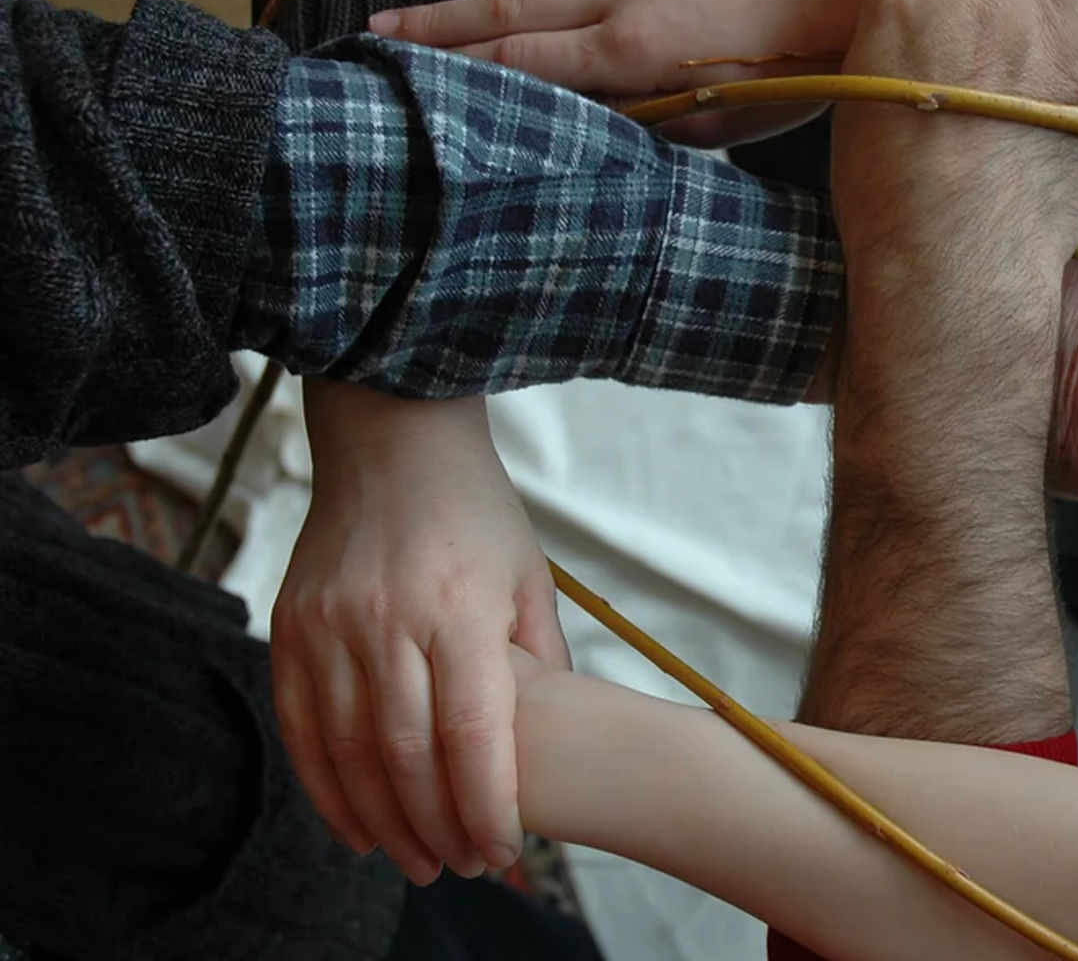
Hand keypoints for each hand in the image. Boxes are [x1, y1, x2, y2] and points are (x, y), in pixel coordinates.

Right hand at [270, 385, 569, 885]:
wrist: (393, 442)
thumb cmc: (478, 514)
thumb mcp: (530, 579)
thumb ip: (540, 661)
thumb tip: (553, 743)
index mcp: (460, 608)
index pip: (472, 732)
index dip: (485, 804)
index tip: (502, 850)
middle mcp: (388, 618)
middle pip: (408, 754)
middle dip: (436, 827)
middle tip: (459, 868)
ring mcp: (330, 623)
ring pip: (349, 751)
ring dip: (383, 820)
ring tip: (414, 860)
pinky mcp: (291, 626)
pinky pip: (301, 726)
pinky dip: (325, 787)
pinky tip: (354, 825)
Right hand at [375, 0, 859, 146]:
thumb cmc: (790, 74)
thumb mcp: (714, 128)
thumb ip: (639, 121)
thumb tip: (581, 125)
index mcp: (632, 51)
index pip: (520, 58)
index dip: (455, 64)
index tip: (403, 67)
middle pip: (508, 4)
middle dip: (439, 17)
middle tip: (379, 25)